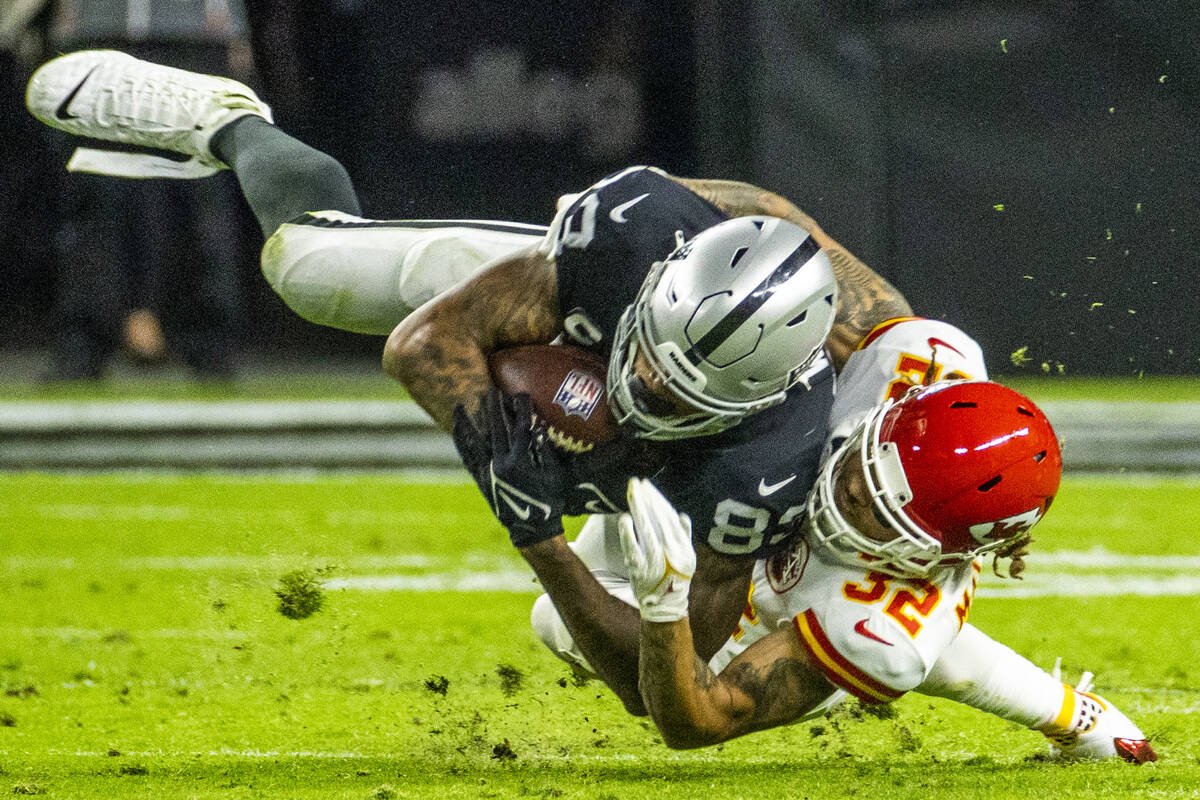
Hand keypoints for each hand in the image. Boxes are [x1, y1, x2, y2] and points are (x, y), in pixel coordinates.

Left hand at [456, 390, 567, 546]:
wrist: (531, 529)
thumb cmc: (550, 502)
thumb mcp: (555, 475)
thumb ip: (547, 450)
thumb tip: (539, 426)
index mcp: (521, 462)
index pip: (520, 428)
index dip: (521, 409)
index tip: (520, 394)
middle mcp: (501, 465)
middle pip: (496, 429)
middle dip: (494, 408)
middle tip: (491, 389)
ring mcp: (488, 473)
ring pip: (474, 442)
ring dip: (468, 422)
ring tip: (459, 404)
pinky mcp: (481, 480)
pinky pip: (468, 458)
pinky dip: (461, 442)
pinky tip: (455, 430)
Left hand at [619, 477, 694, 622]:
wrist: (665, 605)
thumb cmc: (676, 579)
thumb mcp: (688, 557)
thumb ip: (685, 535)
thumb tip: (682, 515)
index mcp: (681, 545)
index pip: (668, 516)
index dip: (658, 499)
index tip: (648, 486)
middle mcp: (669, 550)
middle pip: (656, 518)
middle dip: (646, 498)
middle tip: (636, 482)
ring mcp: (653, 558)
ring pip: (645, 527)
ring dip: (637, 508)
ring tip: (631, 492)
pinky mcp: (638, 567)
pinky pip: (632, 546)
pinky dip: (628, 532)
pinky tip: (624, 518)